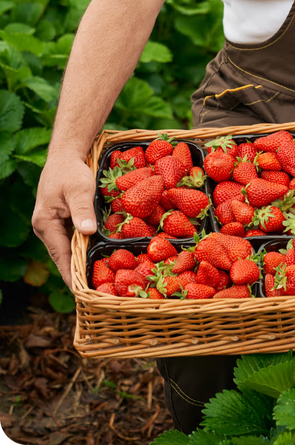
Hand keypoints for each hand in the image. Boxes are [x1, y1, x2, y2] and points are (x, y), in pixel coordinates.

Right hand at [32, 153, 96, 289]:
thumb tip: (87, 233)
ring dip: (79, 260)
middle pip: (62, 255)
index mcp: (45, 223)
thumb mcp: (79, 188)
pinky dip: (81, 247)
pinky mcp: (60, 221)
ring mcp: (51, 225)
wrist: (65, 156)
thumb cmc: (71, 171)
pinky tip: (92, 255)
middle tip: (93, 290)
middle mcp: (45, 228)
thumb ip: (82, 210)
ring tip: (95, 278)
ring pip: (66, 248)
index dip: (71, 274)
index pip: (60, 255)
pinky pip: (70, 239)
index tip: (81, 292)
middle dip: (76, 272)